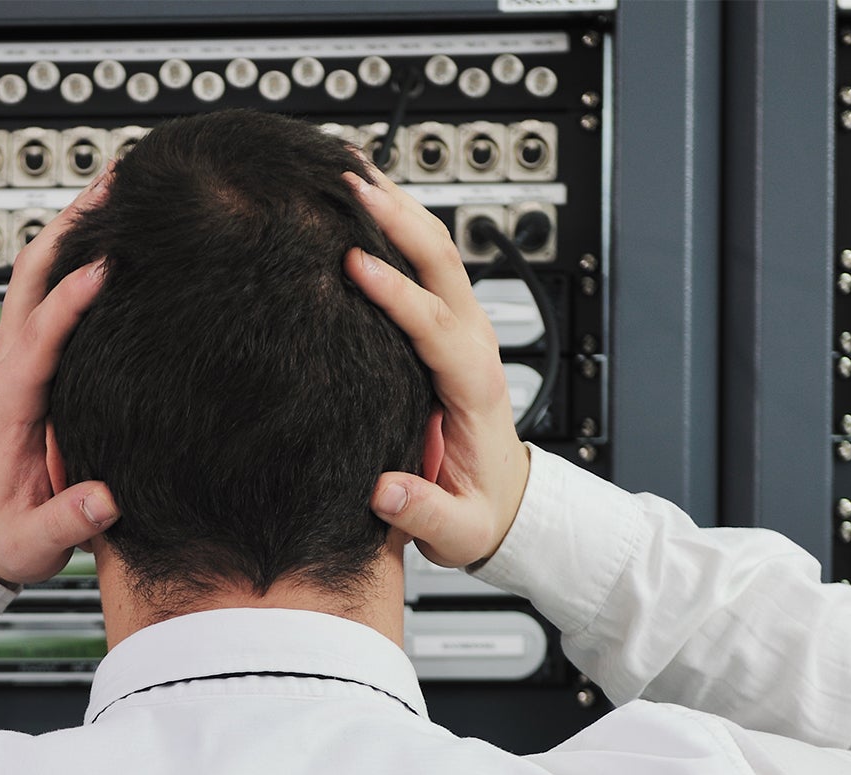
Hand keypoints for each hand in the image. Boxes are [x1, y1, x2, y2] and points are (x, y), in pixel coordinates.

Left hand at [0, 170, 117, 585]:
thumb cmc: (4, 534)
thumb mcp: (35, 541)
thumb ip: (69, 519)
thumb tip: (107, 499)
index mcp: (8, 404)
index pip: (38, 337)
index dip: (70, 300)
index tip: (106, 267)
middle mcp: (5, 369)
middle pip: (30, 278)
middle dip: (69, 228)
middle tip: (115, 186)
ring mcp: (13, 358)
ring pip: (35, 275)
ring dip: (70, 228)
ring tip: (116, 188)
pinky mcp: (26, 359)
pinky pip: (45, 293)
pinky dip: (70, 254)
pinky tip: (104, 235)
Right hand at [343, 168, 529, 567]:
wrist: (506, 501)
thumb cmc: (478, 511)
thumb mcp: (457, 532)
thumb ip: (424, 512)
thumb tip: (384, 489)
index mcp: (476, 390)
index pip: (439, 327)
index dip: (399, 294)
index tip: (356, 264)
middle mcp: (472, 345)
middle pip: (443, 264)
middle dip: (398, 219)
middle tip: (347, 183)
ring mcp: (461, 326)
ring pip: (434, 248)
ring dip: (395, 204)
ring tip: (344, 166)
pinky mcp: (444, 321)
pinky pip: (423, 258)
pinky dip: (394, 219)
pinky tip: (359, 195)